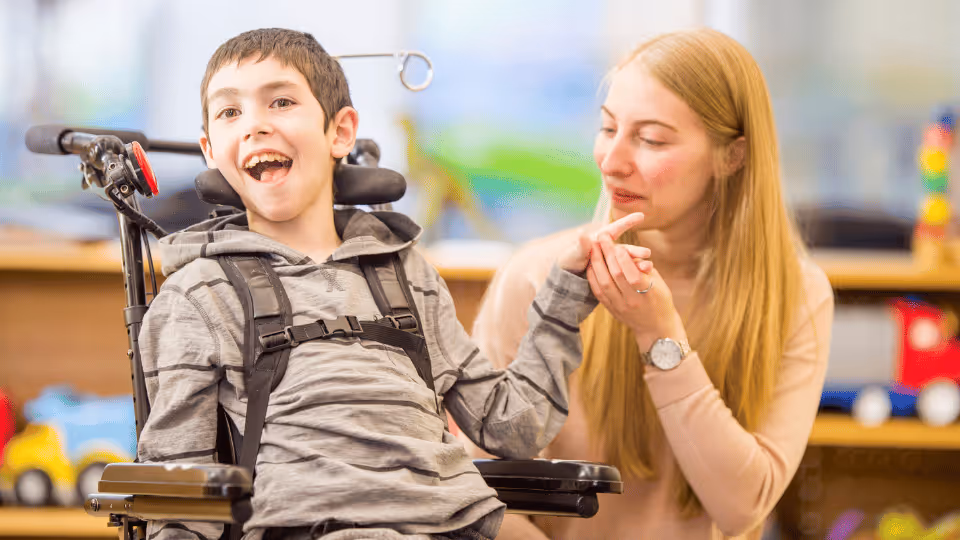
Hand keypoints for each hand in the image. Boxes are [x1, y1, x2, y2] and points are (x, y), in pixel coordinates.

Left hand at [557, 212, 648, 274]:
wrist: (568, 275)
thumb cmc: (570, 260)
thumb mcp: (574, 253)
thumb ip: (581, 246)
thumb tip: (582, 234)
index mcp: (600, 239)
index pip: (615, 228)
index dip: (627, 222)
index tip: (641, 216)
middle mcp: (609, 249)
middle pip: (624, 249)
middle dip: (636, 251)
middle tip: (647, 253)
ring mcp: (612, 260)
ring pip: (627, 261)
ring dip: (637, 264)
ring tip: (648, 267)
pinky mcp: (614, 272)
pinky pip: (625, 273)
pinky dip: (634, 274)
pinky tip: (644, 276)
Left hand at [586, 232, 686, 351]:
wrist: (655, 327)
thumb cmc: (660, 299)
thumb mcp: (658, 282)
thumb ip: (644, 267)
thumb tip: (629, 252)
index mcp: (647, 293)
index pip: (632, 274)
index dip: (623, 258)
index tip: (617, 244)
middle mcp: (632, 301)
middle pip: (615, 275)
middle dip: (607, 254)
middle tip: (601, 238)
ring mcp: (619, 307)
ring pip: (604, 283)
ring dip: (597, 263)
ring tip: (593, 247)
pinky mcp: (611, 310)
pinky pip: (598, 292)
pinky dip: (593, 277)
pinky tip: (590, 264)